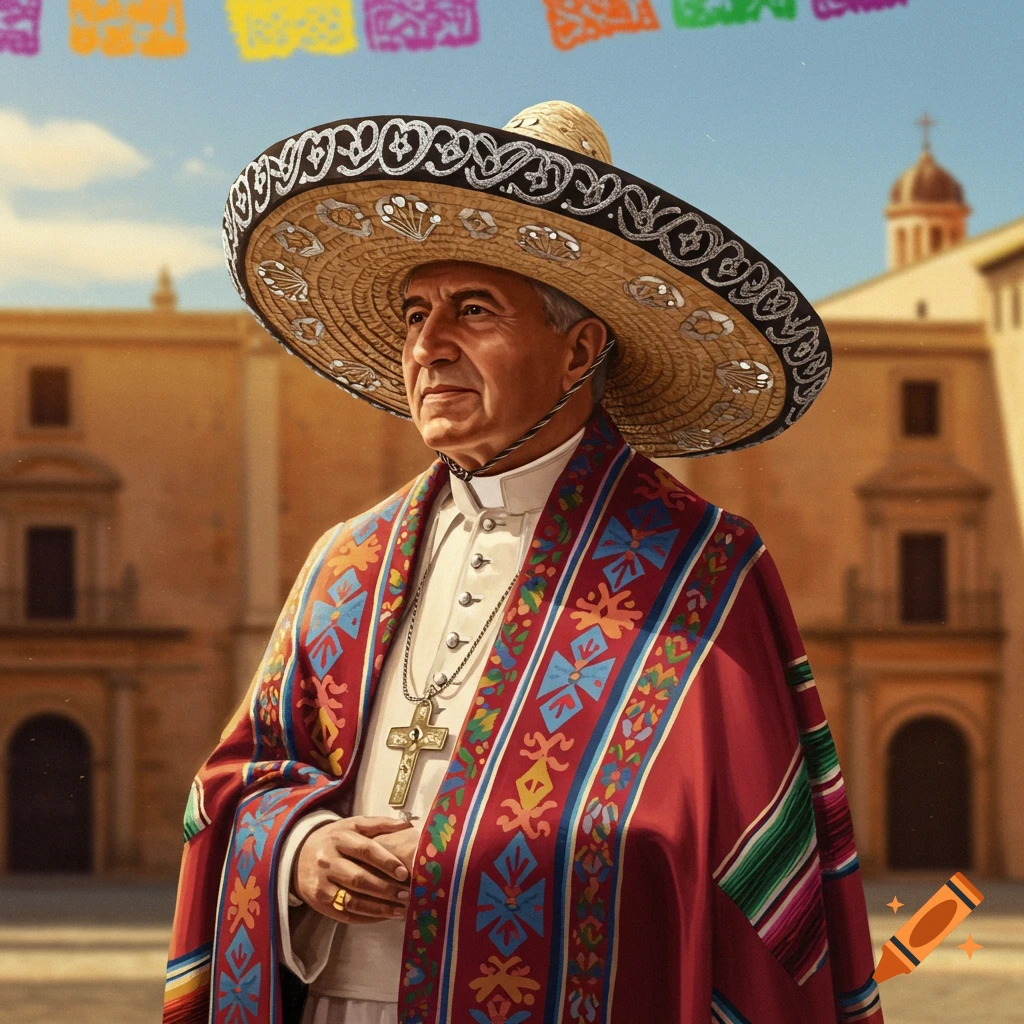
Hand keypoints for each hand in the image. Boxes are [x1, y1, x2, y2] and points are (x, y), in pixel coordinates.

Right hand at [293, 815, 412, 923]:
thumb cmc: (335, 839)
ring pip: (352, 900)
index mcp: (340, 837)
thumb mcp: (353, 824)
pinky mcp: (319, 900)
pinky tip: (383, 917)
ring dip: (379, 908)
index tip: (404, 873)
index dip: (386, 862)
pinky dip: (366, 917)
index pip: (365, 850)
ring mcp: (322, 882)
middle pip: (359, 878)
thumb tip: (407, 825)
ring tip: (400, 910)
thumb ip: (380, 824)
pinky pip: (344, 914)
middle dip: (385, 889)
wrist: (299, 854)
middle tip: (407, 895)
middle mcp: (328, 860)